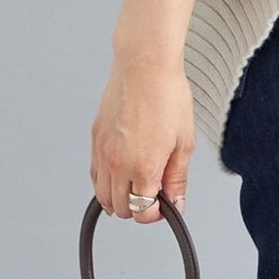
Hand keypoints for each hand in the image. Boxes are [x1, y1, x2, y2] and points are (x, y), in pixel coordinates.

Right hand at [90, 52, 194, 222]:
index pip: (143, 213)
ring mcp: (102, 152)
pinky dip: (106, 181)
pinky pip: (95, 174)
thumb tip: (176, 203)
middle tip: (155, 190)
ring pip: (102, 196)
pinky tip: (122, 170)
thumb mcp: (184, 141)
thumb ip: (177, 178)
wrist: (145, 64)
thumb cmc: (168, 95)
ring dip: (120, 197)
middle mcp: (118, 164)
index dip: (156, 214)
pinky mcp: (95, 139)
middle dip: (139, 207)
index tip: (165, 204)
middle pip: (121, 209)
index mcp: (143, 166)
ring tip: (139, 181)